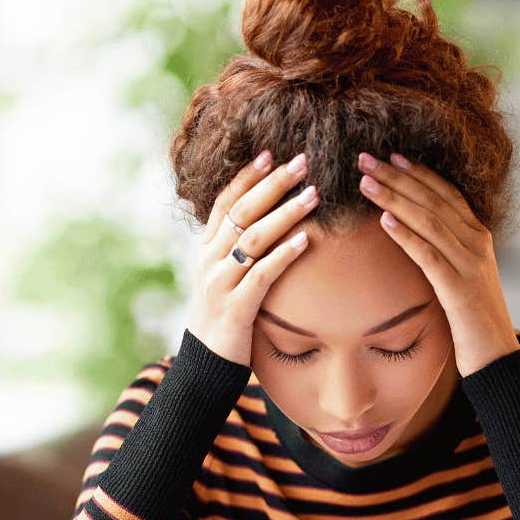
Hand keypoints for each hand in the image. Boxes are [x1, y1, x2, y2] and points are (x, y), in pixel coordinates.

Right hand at [186, 150, 318, 364]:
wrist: (205, 365)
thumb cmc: (224, 318)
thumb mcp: (225, 277)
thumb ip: (240, 250)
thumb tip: (269, 220)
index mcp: (206, 249)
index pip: (225, 202)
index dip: (247, 177)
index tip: (271, 154)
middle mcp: (209, 261)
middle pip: (242, 212)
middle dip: (273, 185)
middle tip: (302, 162)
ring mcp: (220, 283)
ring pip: (253, 238)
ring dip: (286, 214)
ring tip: (314, 195)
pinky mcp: (235, 308)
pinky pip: (262, 275)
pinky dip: (284, 255)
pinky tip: (306, 241)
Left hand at [358, 152, 519, 374]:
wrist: (497, 356)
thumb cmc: (472, 318)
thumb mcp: (460, 276)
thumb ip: (444, 250)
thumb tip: (411, 231)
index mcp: (478, 236)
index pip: (446, 193)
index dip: (418, 172)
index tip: (391, 155)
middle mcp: (477, 243)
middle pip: (433, 200)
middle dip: (397, 177)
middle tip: (365, 158)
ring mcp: (471, 265)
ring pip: (430, 221)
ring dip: (395, 199)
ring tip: (366, 183)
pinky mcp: (460, 290)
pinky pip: (430, 256)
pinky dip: (406, 236)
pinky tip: (384, 222)